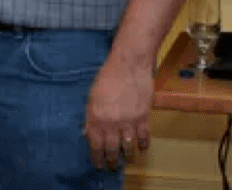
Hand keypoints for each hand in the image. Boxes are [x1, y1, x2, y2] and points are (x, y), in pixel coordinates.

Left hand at [83, 52, 152, 169]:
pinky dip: (142, 145)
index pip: (95, 144)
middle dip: (111, 160)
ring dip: (127, 156)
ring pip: (128, 147)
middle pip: (111, 149)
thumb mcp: (92, 96)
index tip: (97, 164)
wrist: (128, 65)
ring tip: (125, 161)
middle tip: (111, 166)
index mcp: (95, 116)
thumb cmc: (107, 77)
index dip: (96, 156)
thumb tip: (88, 132)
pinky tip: (141, 149)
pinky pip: (143, 138)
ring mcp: (128, 121)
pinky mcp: (143, 118)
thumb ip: (90, 115)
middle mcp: (111, 122)